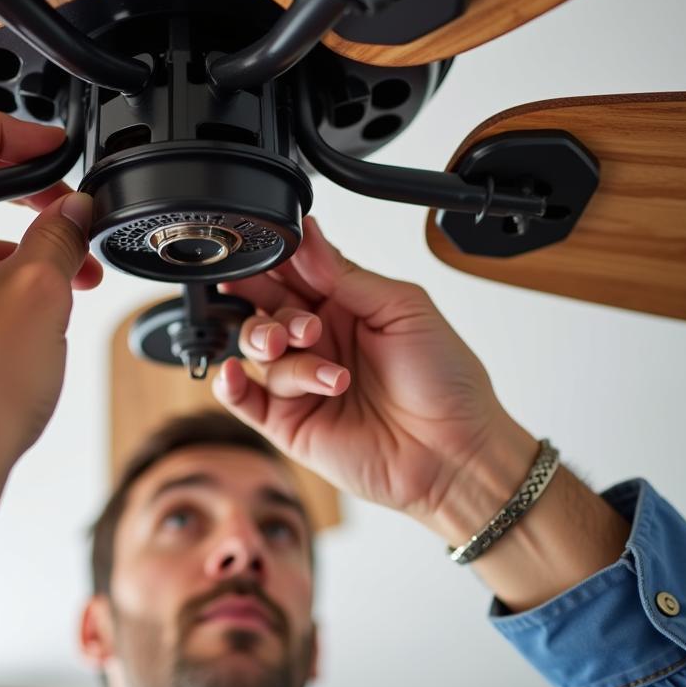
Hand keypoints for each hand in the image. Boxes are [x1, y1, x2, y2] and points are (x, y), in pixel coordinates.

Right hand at [213, 216, 532, 526]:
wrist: (456, 451)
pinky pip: (243, 401)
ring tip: (316, 358)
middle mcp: (317, 341)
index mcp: (344, 305)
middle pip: (265, 306)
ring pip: (254, 348)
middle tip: (297, 321)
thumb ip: (346, 274)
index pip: (294, 272)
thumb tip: (308, 234)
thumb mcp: (402, 309)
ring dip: (271, 342)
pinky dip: (230, 386)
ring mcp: (300, 382)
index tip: (266, 251)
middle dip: (264, 299)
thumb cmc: (445, 381)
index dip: (275, 261)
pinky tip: (233, 374)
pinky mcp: (288, 422)